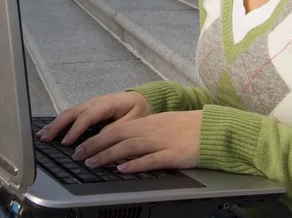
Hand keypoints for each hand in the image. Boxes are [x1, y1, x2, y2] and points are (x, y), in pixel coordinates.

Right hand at [36, 92, 151, 144]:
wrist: (144, 98)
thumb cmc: (139, 110)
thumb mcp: (132, 121)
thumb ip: (115, 130)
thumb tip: (97, 142)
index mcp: (107, 103)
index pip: (87, 116)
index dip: (76, 130)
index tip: (66, 143)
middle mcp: (96, 102)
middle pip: (73, 112)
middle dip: (58, 125)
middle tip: (45, 139)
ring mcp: (92, 104)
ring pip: (70, 112)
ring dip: (56, 124)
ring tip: (42, 136)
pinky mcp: (90, 109)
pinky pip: (73, 115)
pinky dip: (61, 123)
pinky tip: (52, 131)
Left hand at [71, 110, 202, 172]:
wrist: (213, 128)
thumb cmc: (188, 128)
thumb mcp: (162, 125)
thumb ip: (143, 132)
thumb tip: (122, 141)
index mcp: (148, 122)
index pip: (116, 128)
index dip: (97, 137)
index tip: (81, 146)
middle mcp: (152, 129)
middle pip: (119, 135)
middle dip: (96, 145)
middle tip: (78, 156)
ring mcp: (162, 141)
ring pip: (130, 146)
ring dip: (109, 155)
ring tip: (93, 163)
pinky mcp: (174, 154)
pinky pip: (152, 159)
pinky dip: (136, 164)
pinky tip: (123, 169)